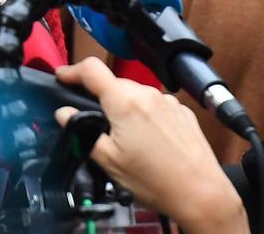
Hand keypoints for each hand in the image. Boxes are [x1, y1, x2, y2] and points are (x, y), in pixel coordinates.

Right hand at [55, 58, 248, 232]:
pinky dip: (144, 114)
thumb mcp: (108, 161)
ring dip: (123, 106)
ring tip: (124, 136)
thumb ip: (81, 131)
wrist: (201, 193)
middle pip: (113, 83)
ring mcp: (168, 102)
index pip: (90, 69)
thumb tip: (65, 115)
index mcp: (124, 102)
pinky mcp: (183, 112)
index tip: (63, 77)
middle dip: (98, 95)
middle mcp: (147, 95)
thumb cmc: (157, 180)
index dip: (71, 71)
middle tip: (91, 118)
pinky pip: (155, 105)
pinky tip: (147, 139)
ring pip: (135, 94)